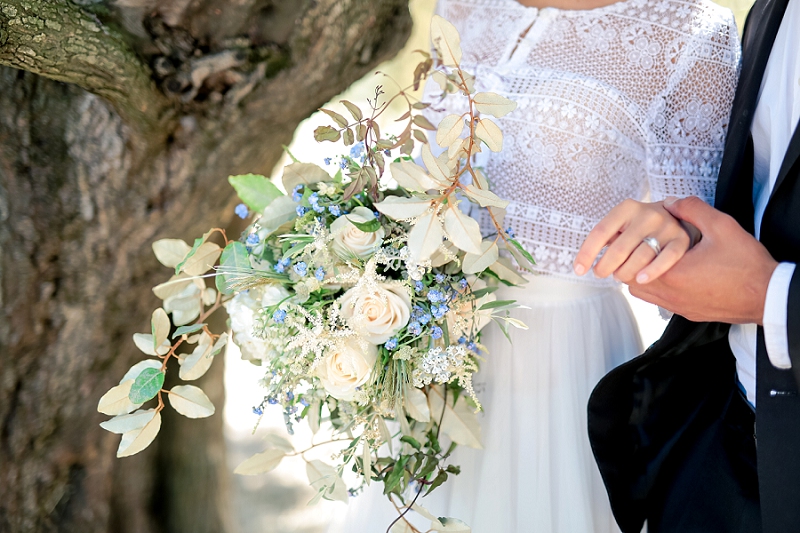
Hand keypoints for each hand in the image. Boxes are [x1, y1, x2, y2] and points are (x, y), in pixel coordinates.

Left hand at [573, 199, 692, 283]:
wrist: (680, 217)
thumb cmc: (640, 226)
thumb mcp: (622, 224)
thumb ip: (606, 238)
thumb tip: (583, 263)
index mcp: (626, 208)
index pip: (600, 232)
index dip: (587, 253)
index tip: (579, 270)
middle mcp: (647, 214)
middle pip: (619, 249)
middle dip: (605, 266)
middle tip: (600, 274)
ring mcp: (666, 226)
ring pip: (640, 257)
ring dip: (625, 272)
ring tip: (618, 276)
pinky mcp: (681, 240)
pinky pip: (666, 259)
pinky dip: (652, 272)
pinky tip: (640, 280)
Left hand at [626, 196, 777, 323]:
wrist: (767, 296)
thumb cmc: (747, 266)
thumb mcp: (721, 227)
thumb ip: (693, 210)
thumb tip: (671, 203)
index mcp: (672, 273)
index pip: (632, 262)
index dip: (627, 247)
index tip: (625, 237)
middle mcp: (670, 294)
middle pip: (631, 279)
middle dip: (630, 261)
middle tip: (634, 245)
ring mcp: (677, 306)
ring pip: (643, 292)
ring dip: (642, 275)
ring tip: (649, 258)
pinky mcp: (687, 312)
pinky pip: (659, 301)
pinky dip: (656, 286)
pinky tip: (667, 272)